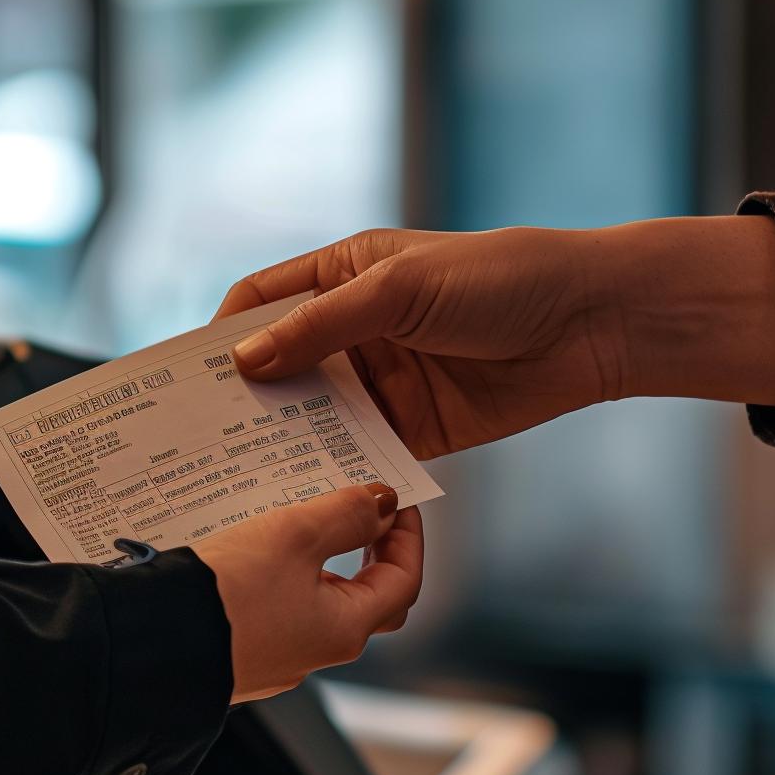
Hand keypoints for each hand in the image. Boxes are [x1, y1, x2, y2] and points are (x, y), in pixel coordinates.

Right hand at [193, 483, 423, 702]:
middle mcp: (318, 650)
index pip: (404, 580)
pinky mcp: (246, 649)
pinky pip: (284, 607)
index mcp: (344, 629)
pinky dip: (290, 574)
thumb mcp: (294, 536)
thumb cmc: (224, 595)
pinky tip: (265, 547)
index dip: (407, 534)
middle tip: (363, 509)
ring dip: (326, 558)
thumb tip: (384, 503)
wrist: (149, 645)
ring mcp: (280, 655)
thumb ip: (346, 515)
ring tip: (309, 516)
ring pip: (323, 600)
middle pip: (371, 596)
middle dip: (373, 550)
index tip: (394, 498)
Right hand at [218, 218, 774, 459]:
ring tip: (236, 480)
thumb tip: (246, 360)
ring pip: (315, 417)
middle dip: (243, 400)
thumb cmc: (501, 280)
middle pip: (280, 367)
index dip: (221, 336)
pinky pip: (360, 455)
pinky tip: (305, 499)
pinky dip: (334, 474)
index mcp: (345, 275)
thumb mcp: (401, 289)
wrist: (591, 323)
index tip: (183, 381)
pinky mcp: (414, 429)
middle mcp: (356, 328)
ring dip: (283, 444)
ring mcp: (384, 382)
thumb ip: (323, 326)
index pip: (261, 303)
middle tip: (195, 442)